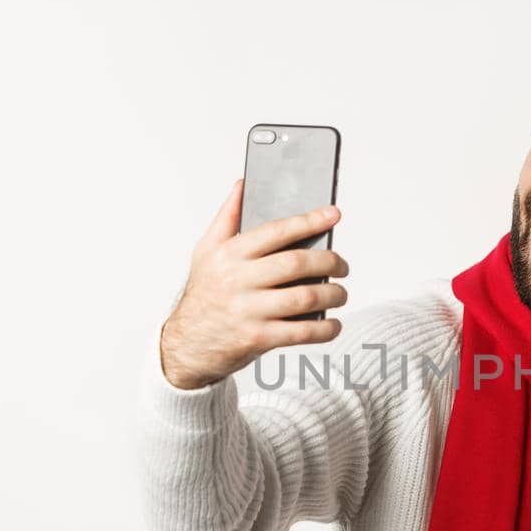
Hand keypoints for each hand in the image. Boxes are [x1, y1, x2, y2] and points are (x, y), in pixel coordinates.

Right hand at [159, 178, 349, 389]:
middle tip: (342, 265)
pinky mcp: (258, 338)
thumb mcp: (206, 252)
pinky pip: (302, 331)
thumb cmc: (203, 295)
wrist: (188, 346)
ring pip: (305, 297)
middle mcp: (238, 280)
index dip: (309, 221)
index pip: (276, 231)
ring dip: (333, 294)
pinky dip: (325, 328)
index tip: (333, 215)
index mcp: (228, 254)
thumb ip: (226, 217)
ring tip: (340, 293)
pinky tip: (332, 323)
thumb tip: (242, 185)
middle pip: (296, 263)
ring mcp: (249, 310)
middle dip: (330, 261)